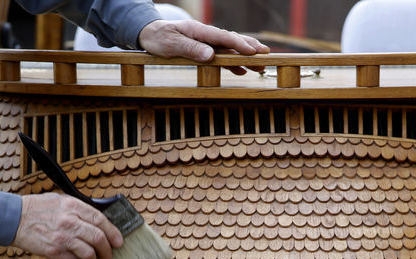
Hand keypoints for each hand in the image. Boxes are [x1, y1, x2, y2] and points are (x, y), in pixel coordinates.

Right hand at [13, 193, 122, 258]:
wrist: (13, 218)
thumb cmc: (37, 209)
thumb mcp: (60, 200)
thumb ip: (79, 209)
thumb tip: (98, 222)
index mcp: (73, 205)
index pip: (101, 220)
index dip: (113, 232)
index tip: (118, 241)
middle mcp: (70, 221)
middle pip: (99, 238)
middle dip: (107, 250)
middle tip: (108, 255)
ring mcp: (62, 237)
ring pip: (89, 253)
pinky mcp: (54, 251)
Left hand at [138, 19, 269, 74]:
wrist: (150, 34)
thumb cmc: (159, 38)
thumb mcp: (171, 44)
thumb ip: (191, 49)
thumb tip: (211, 56)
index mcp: (199, 31)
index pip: (223, 37)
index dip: (239, 45)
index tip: (252, 52)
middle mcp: (206, 35)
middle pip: (232, 41)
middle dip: (250, 48)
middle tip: (266, 56)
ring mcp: (206, 42)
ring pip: (230, 49)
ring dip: (246, 56)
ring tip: (260, 65)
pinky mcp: (204, 49)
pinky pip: (222, 56)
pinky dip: (233, 63)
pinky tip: (242, 71)